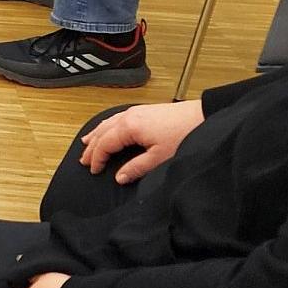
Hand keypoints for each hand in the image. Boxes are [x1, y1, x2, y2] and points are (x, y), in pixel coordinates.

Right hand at [79, 100, 206, 183]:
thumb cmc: (184, 135)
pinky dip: (107, 126)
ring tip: (86, 143)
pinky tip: (108, 128)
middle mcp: (128, 116)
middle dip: (91, 147)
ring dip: (96, 134)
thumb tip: (120, 177)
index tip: (94, 170)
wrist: (203, 116)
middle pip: (102, 132)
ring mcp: (135, 111)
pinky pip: (116, 118)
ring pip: (108, 123)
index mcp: (129, 127)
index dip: (97, 158)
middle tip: (84, 160)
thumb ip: (136, 168)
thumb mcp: (160, 157)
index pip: (104, 144)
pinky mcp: (144, 110)